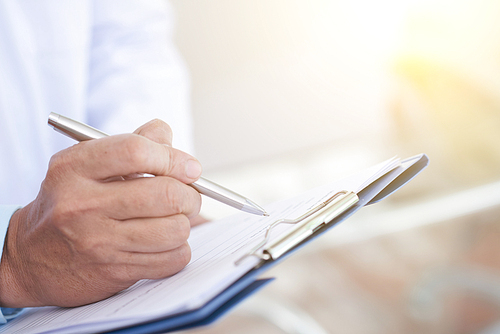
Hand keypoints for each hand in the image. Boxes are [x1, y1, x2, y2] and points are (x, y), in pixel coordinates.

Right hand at [0, 120, 201, 307]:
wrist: (30, 257)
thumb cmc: (68, 203)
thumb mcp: (84, 164)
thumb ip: (128, 144)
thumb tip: (166, 135)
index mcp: (74, 168)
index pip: (136, 152)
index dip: (173, 158)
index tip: (190, 168)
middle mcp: (83, 205)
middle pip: (165, 193)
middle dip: (190, 194)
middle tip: (188, 196)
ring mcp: (98, 242)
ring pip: (175, 229)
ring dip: (184, 224)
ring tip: (172, 221)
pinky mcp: (114, 272)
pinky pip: (173, 259)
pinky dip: (179, 250)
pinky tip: (163, 244)